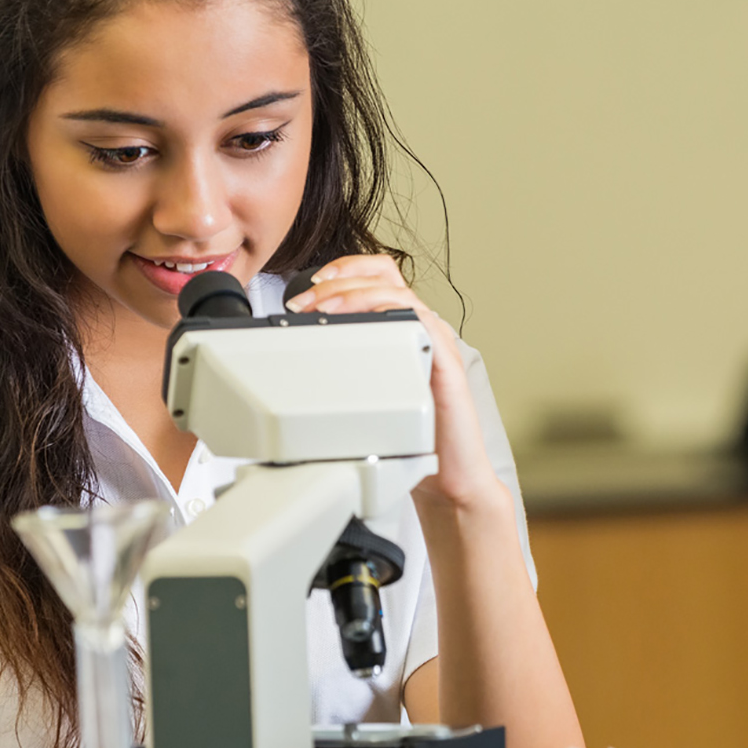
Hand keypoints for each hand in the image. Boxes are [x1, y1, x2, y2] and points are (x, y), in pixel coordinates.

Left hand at [285, 255, 505, 512]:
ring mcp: (436, 345)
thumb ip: (344, 371)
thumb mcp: (368, 396)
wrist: (449, 478)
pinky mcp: (447, 365)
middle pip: (386, 275)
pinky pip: (425, 322)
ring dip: (357, 292)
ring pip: (400, 292)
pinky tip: (371, 318)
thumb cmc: (415, 441)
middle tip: (308, 300)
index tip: (311, 283)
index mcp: (405, 331)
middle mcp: (422, 331)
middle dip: (341, 278)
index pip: (379, 276)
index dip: (346, 269)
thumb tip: (298, 361)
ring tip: (325, 308)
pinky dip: (395, 311)